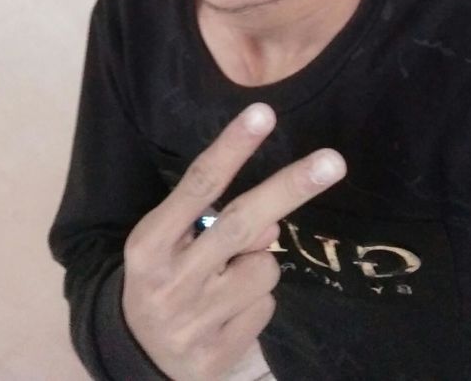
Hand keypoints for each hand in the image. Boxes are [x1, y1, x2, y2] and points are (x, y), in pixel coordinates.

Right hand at [122, 102, 346, 380]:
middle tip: (333, 161)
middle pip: (242, 222)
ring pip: (265, 269)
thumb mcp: (171, 242)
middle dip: (290, 188)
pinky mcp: (215, 356)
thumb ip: (213, 221)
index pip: (198, 184)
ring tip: (227, 281)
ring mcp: (193, 321)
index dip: (233, 147)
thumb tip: (270, 223)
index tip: (264, 114)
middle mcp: (169, 280)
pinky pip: (265, 308)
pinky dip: (256, 303)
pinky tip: (227, 312)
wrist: (137, 356)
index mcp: (149, 242)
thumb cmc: (163, 276)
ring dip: (261, 265)